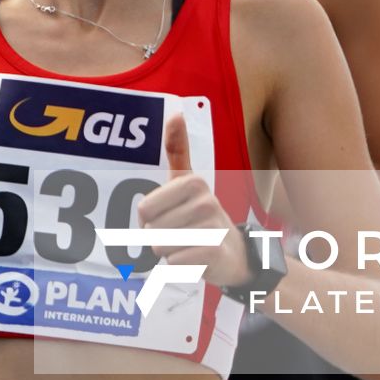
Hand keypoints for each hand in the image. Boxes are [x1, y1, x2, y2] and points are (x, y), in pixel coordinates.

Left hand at [136, 113, 247, 286]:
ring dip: (169, 252)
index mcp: (193, 181)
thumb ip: (178, 149)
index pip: (144, 210)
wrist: (235, 254)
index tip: (170, 215)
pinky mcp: (213, 251)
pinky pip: (174, 263)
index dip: (149, 220)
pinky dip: (179, 267)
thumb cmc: (201, 215)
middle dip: (159, 238)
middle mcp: (204, 200)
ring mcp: (211, 226)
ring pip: (160, 247)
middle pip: (151, 230)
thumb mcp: (187, 181)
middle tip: (181, 234)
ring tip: (188, 245)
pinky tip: (196, 258)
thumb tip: (176, 112)